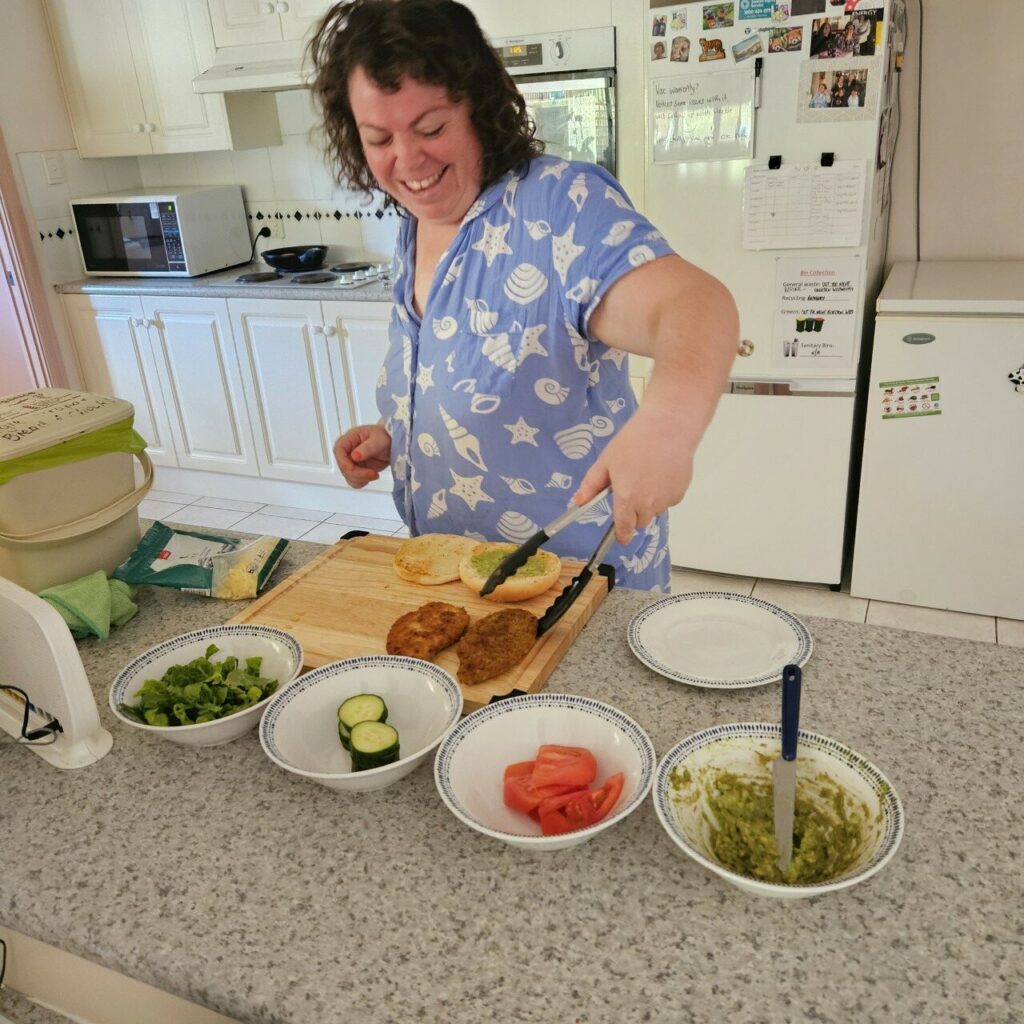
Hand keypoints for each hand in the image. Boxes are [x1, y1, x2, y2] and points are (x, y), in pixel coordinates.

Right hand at [334, 423, 391, 487]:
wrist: (392, 444)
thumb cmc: (385, 437)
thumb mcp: (379, 440)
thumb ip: (367, 448)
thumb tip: (354, 456)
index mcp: (349, 439)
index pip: (338, 451)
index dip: (344, 463)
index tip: (355, 469)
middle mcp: (347, 451)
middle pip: (343, 467)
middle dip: (358, 474)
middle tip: (373, 473)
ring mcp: (351, 462)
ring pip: (348, 476)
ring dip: (361, 479)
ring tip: (375, 474)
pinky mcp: (357, 470)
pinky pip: (354, 481)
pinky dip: (362, 482)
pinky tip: (372, 476)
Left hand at [573, 407, 693, 544]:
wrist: (669, 426)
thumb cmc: (634, 441)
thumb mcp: (606, 461)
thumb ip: (591, 485)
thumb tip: (578, 503)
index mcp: (626, 498)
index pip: (624, 528)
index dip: (622, 535)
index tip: (621, 538)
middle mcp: (648, 504)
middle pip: (640, 522)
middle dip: (633, 513)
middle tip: (630, 491)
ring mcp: (667, 499)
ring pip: (655, 511)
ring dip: (649, 503)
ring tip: (647, 476)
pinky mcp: (680, 492)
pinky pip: (669, 501)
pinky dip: (664, 494)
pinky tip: (661, 473)